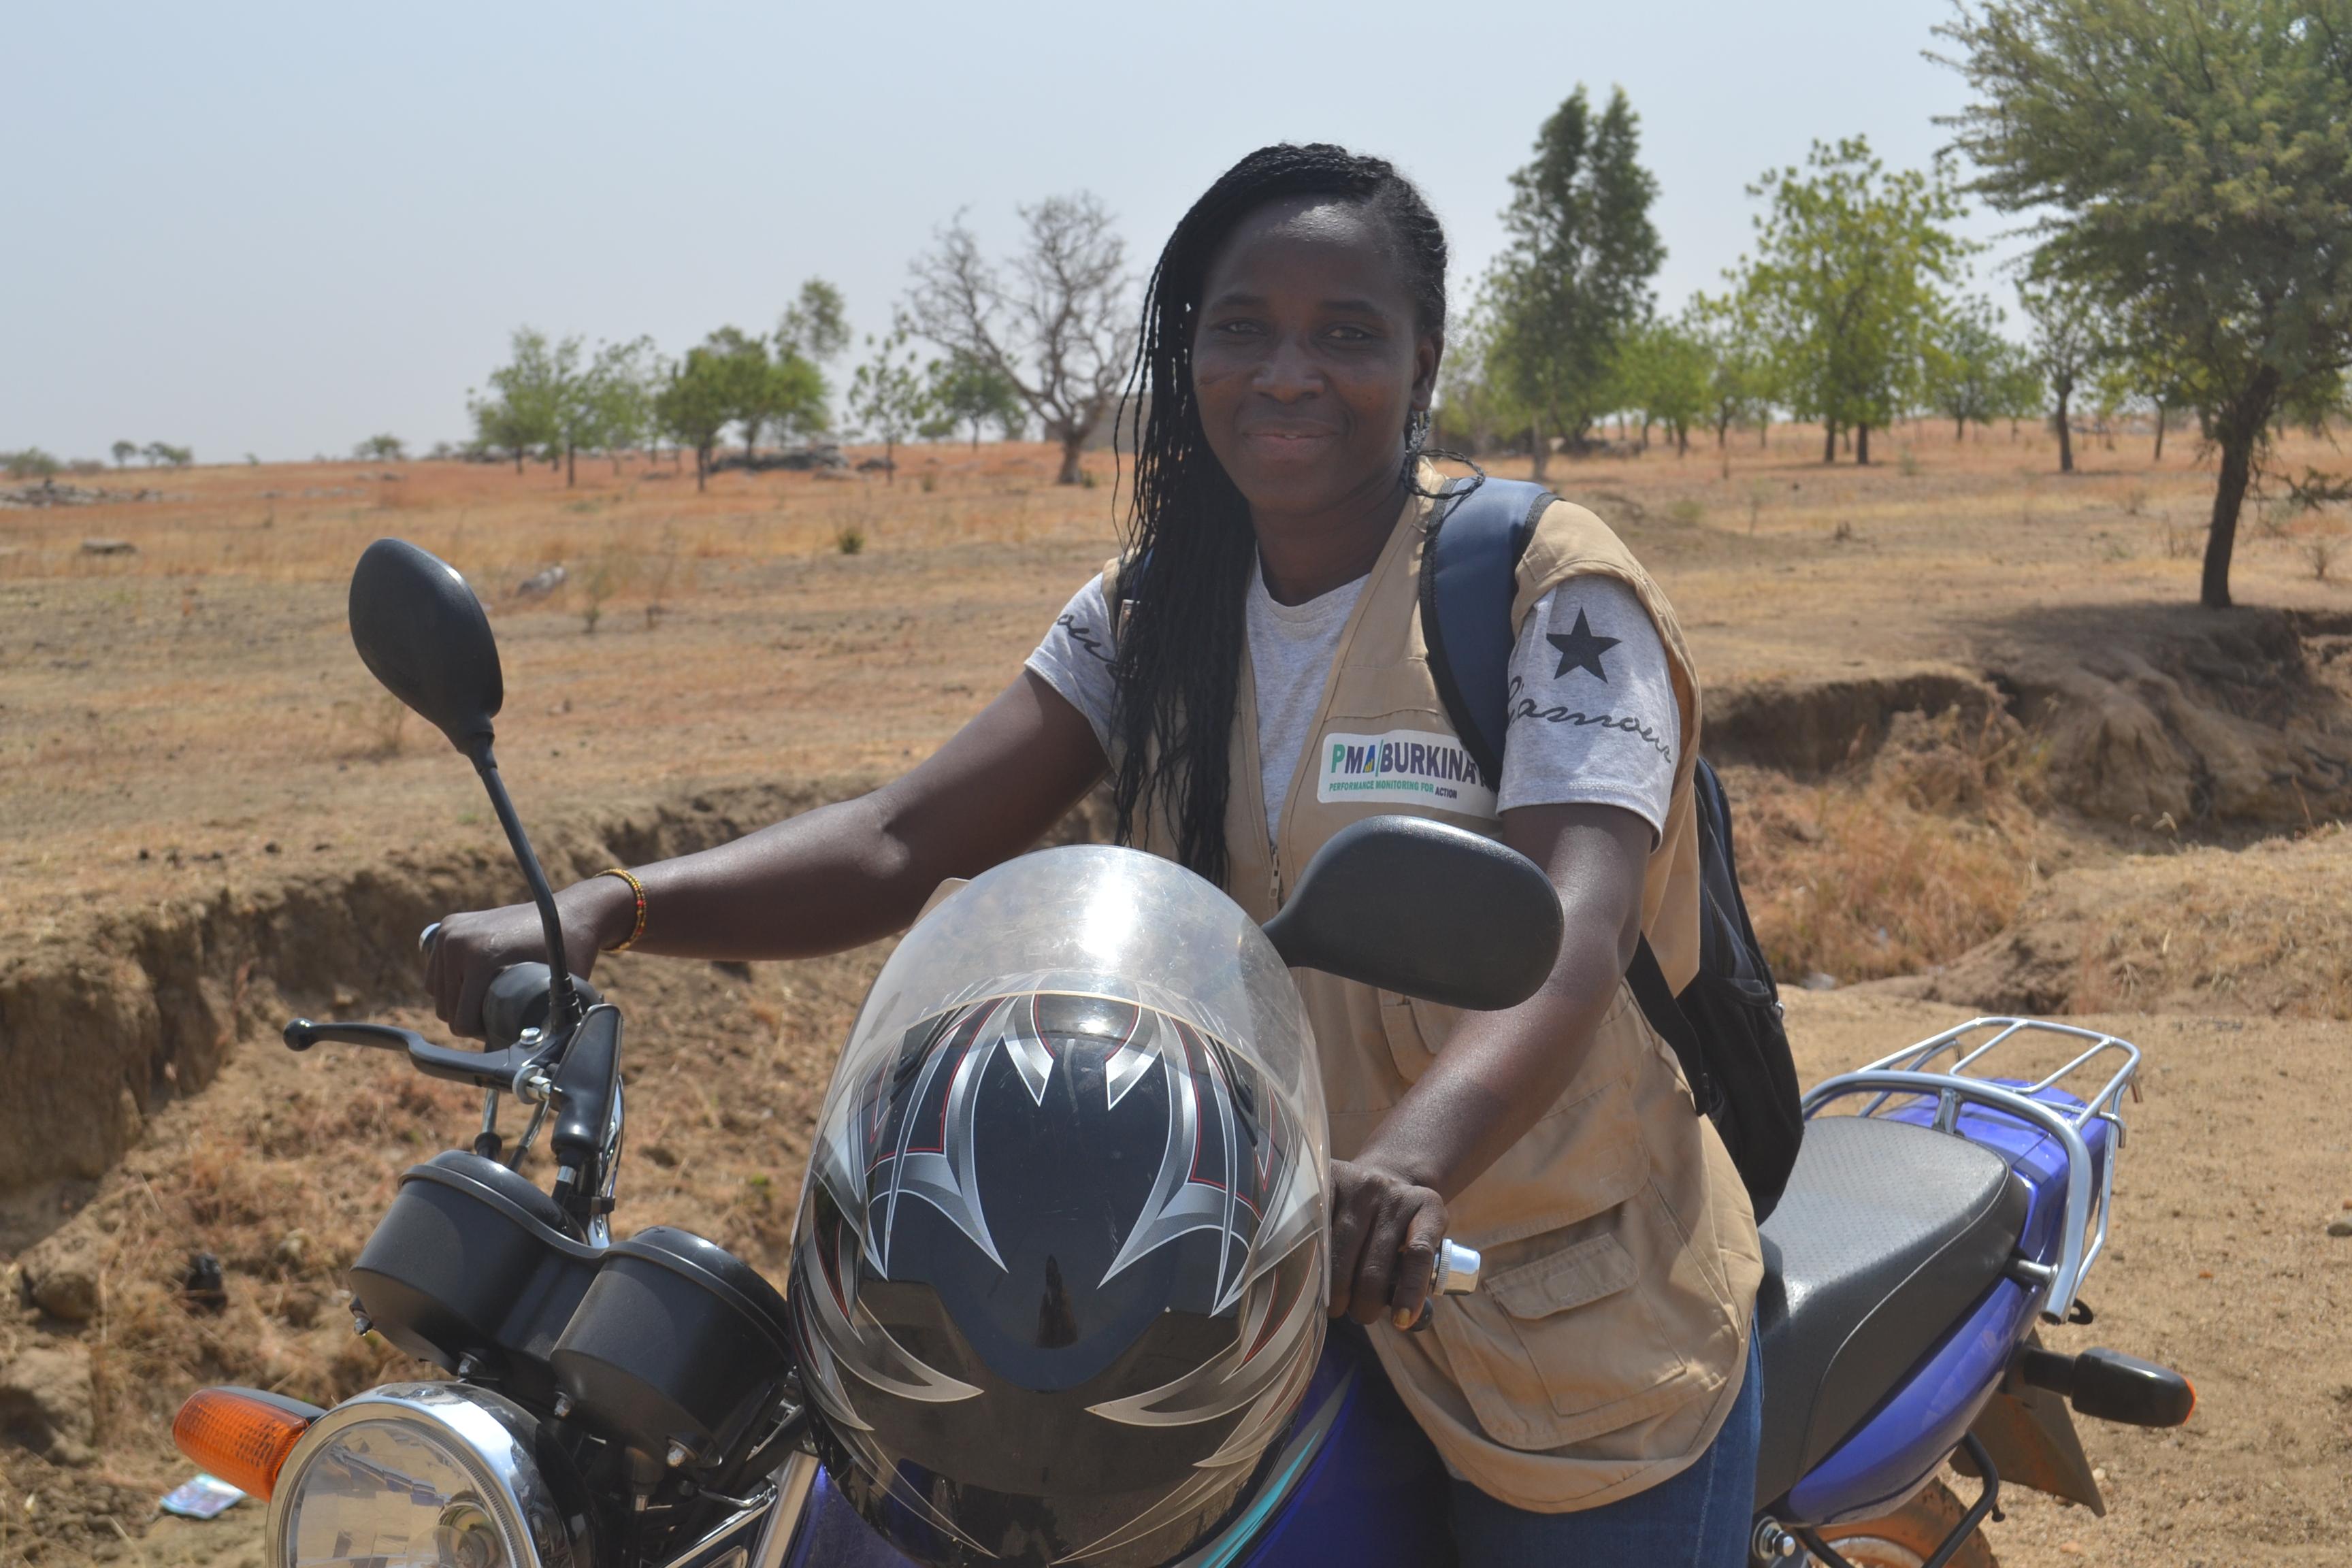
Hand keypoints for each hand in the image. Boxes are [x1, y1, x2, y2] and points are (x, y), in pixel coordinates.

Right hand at [425, 877, 628, 1037]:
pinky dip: (447, 984)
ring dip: (455, 1003)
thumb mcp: (562, 987)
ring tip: (483, 1005)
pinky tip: (468, 989)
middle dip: (467, 1020)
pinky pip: (434, 970)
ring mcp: (450, 930)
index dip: (479, 1035)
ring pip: (436, 991)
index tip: (499, 1031)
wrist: (569, 913)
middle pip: (446, 1007)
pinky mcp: (448, 925)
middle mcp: (458, 941)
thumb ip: (557, 1023)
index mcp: (479, 957)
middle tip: (494, 1018)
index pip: (461, 1019)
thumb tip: (549, 1061)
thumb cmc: (570, 950)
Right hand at [1326, 1158, 1448, 1329]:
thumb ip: (1417, 1273)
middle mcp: (1394, 1194)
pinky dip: (1315, 1263)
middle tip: (1361, 1314)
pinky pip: (1317, 1232)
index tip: (1402, 1321)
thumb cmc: (1400, 1227)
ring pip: (1340, 1256)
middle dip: (1364, 1304)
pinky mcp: (1330, 1182)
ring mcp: (1360, 1186)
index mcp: (1427, 1208)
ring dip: (1337, 1293)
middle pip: (1374, 1266)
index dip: (1410, 1291)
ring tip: (1337, 1304)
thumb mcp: (1418, 1240)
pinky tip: (1313, 1278)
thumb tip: (1405, 1320)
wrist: (1380, 1181)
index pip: (1419, 1253)